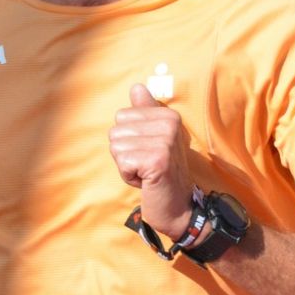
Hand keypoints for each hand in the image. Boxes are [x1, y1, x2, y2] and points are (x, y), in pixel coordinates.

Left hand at [110, 83, 193, 238]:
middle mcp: (169, 124)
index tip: (147, 152)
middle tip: (146, 164)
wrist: (179, 206)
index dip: (128, 139)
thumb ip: (145, 113)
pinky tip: (146, 180)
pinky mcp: (157, 161)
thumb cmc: (161, 172)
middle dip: (125, 152)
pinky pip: (122, 163)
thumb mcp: (154, 139)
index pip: (121, 116)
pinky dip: (129, 177)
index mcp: (168, 115)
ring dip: (127, 166)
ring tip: (147, 172)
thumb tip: (136, 87)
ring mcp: (164, 142)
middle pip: (116, 131)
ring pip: (116, 147)